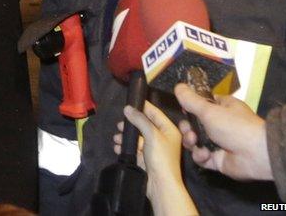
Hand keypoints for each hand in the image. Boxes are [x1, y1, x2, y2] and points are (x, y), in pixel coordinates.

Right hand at [113, 101, 197, 215]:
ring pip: (137, 137)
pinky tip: (118, 147)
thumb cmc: (161, 157)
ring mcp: (153, 148)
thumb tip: (128, 108)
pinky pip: (133, 148)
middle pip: (144, 125)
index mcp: (169, 130)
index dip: (143, 107)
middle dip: (130, 124)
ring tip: (116, 138)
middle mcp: (162, 137)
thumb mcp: (152, 135)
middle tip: (119, 124)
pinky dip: (125, 147)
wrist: (160, 184)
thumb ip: (140, 120)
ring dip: (125, 137)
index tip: (129, 102)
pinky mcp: (145, 157)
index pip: (155, 113)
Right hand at [174, 83, 271, 180]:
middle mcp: (221, 124)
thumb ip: (190, 100)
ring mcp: (219, 143)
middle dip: (187, 127)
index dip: (191, 107)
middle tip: (188, 129)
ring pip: (195, 141)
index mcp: (223, 108)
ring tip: (194, 142)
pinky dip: (201, 156)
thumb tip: (177, 86)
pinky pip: (202, 157)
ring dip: (191, 141)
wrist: (256, 154)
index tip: (183, 109)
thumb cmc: (234, 126)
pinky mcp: (218, 160)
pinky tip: (205, 154)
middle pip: (194, 124)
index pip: (202, 104)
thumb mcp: (209, 110)